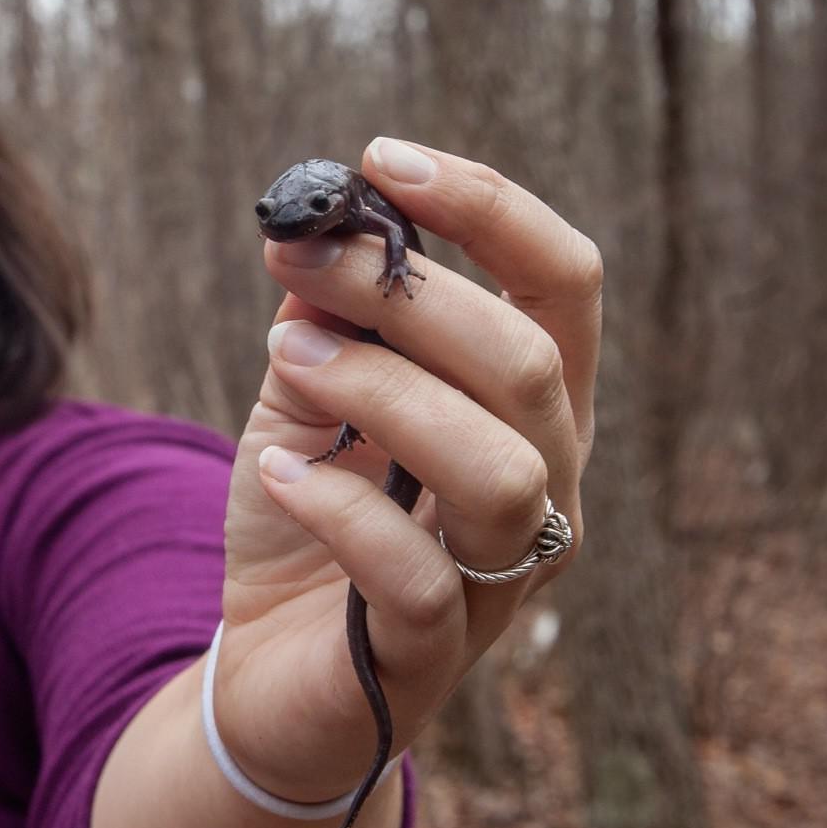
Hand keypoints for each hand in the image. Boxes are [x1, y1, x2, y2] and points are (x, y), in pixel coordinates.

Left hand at [216, 137, 601, 801]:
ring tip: (288, 357)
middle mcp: (548, 486)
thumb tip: (317, 230)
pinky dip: (340, 507)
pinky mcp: (435, 653)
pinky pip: (419, 576)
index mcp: (533, 406)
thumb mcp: (307, 397)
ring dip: (384, 391)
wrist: (263, 669)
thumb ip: (325, 320)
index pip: (563, 286)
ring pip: (500, 469)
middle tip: (299, 262)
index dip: (490, 209)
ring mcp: (503, 578)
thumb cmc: (308, 518)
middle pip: (532, 364)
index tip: (383, 158)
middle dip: (408, 295)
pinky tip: (282, 470)